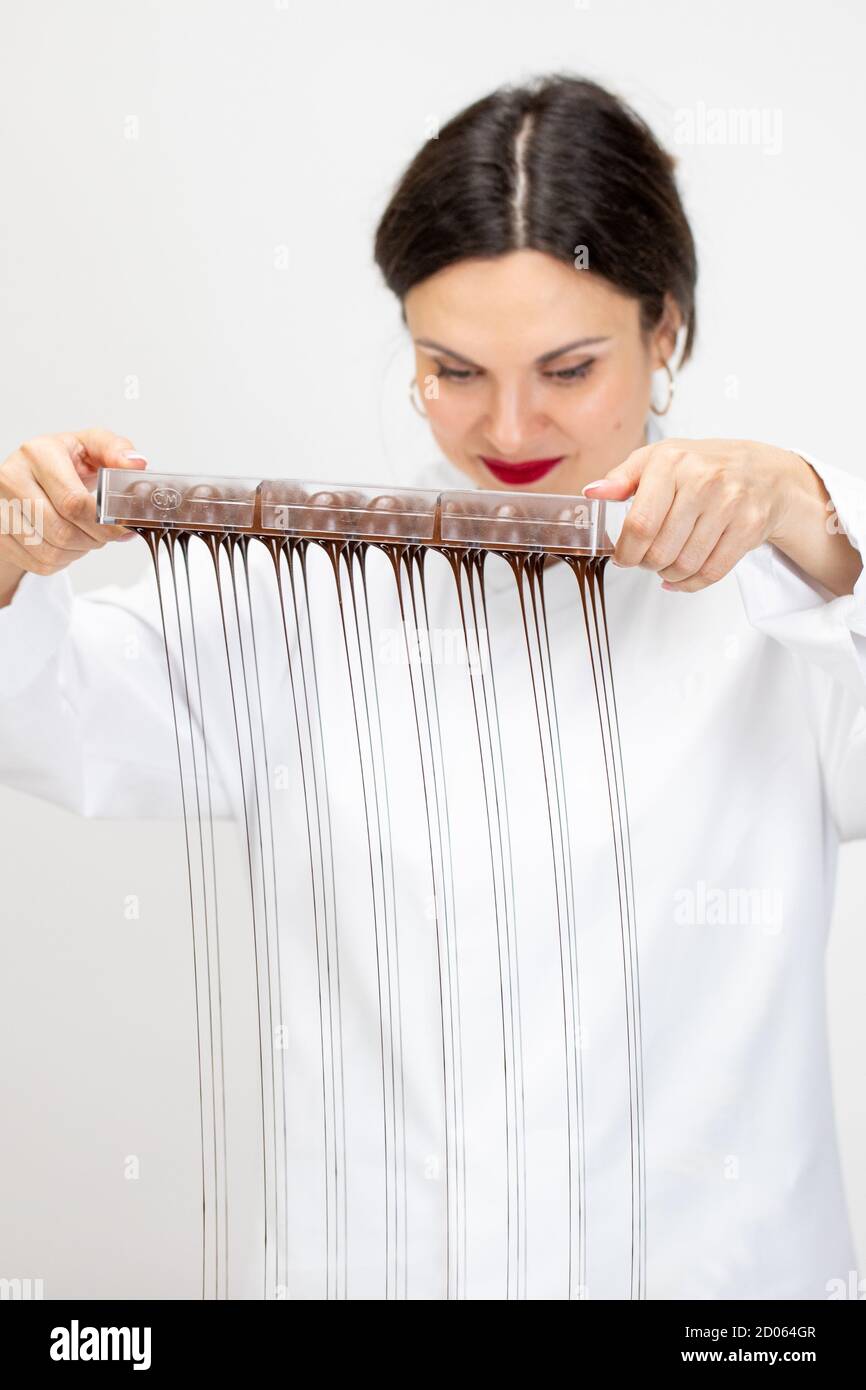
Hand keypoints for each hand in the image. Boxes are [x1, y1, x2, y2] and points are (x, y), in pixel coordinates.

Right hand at [0, 428, 147, 603]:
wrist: (31, 473)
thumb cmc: (65, 461)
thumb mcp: (91, 446)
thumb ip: (116, 450)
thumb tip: (136, 463)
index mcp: (38, 453)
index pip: (74, 502)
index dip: (104, 523)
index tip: (124, 527)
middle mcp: (12, 477)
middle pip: (62, 531)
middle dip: (95, 539)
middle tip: (108, 533)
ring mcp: (0, 507)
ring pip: (51, 552)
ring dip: (80, 551)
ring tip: (89, 535)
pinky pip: (39, 563)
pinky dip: (62, 561)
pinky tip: (69, 543)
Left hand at [582, 438, 823, 592]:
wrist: (762, 472)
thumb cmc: (702, 466)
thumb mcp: (659, 459)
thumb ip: (622, 478)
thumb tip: (592, 492)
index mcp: (672, 462)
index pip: (639, 525)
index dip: (626, 551)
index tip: (623, 557)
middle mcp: (703, 480)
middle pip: (660, 551)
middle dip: (647, 564)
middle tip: (648, 560)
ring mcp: (730, 503)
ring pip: (685, 565)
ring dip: (669, 575)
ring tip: (667, 565)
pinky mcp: (750, 526)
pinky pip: (712, 572)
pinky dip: (692, 583)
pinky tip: (684, 576)